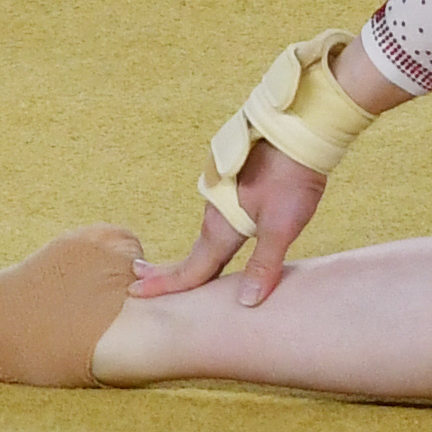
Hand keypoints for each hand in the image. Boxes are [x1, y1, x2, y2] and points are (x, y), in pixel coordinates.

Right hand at [135, 139, 327, 307]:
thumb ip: (264, 264)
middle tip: (140, 279)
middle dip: (167, 270)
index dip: (167, 287)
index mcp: (221, 227)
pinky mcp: (239, 185)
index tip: (135, 295)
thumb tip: (246, 302)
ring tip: (183, 268)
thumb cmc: (289, 175)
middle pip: (193, 253)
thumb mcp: (282, 225)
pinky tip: (219, 236)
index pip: (192, 268)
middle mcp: (216, 213)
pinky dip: (210, 237)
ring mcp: (225, 197)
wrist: (297, 128)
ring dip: (193, 255)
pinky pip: (220, 220)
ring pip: (207, 236)